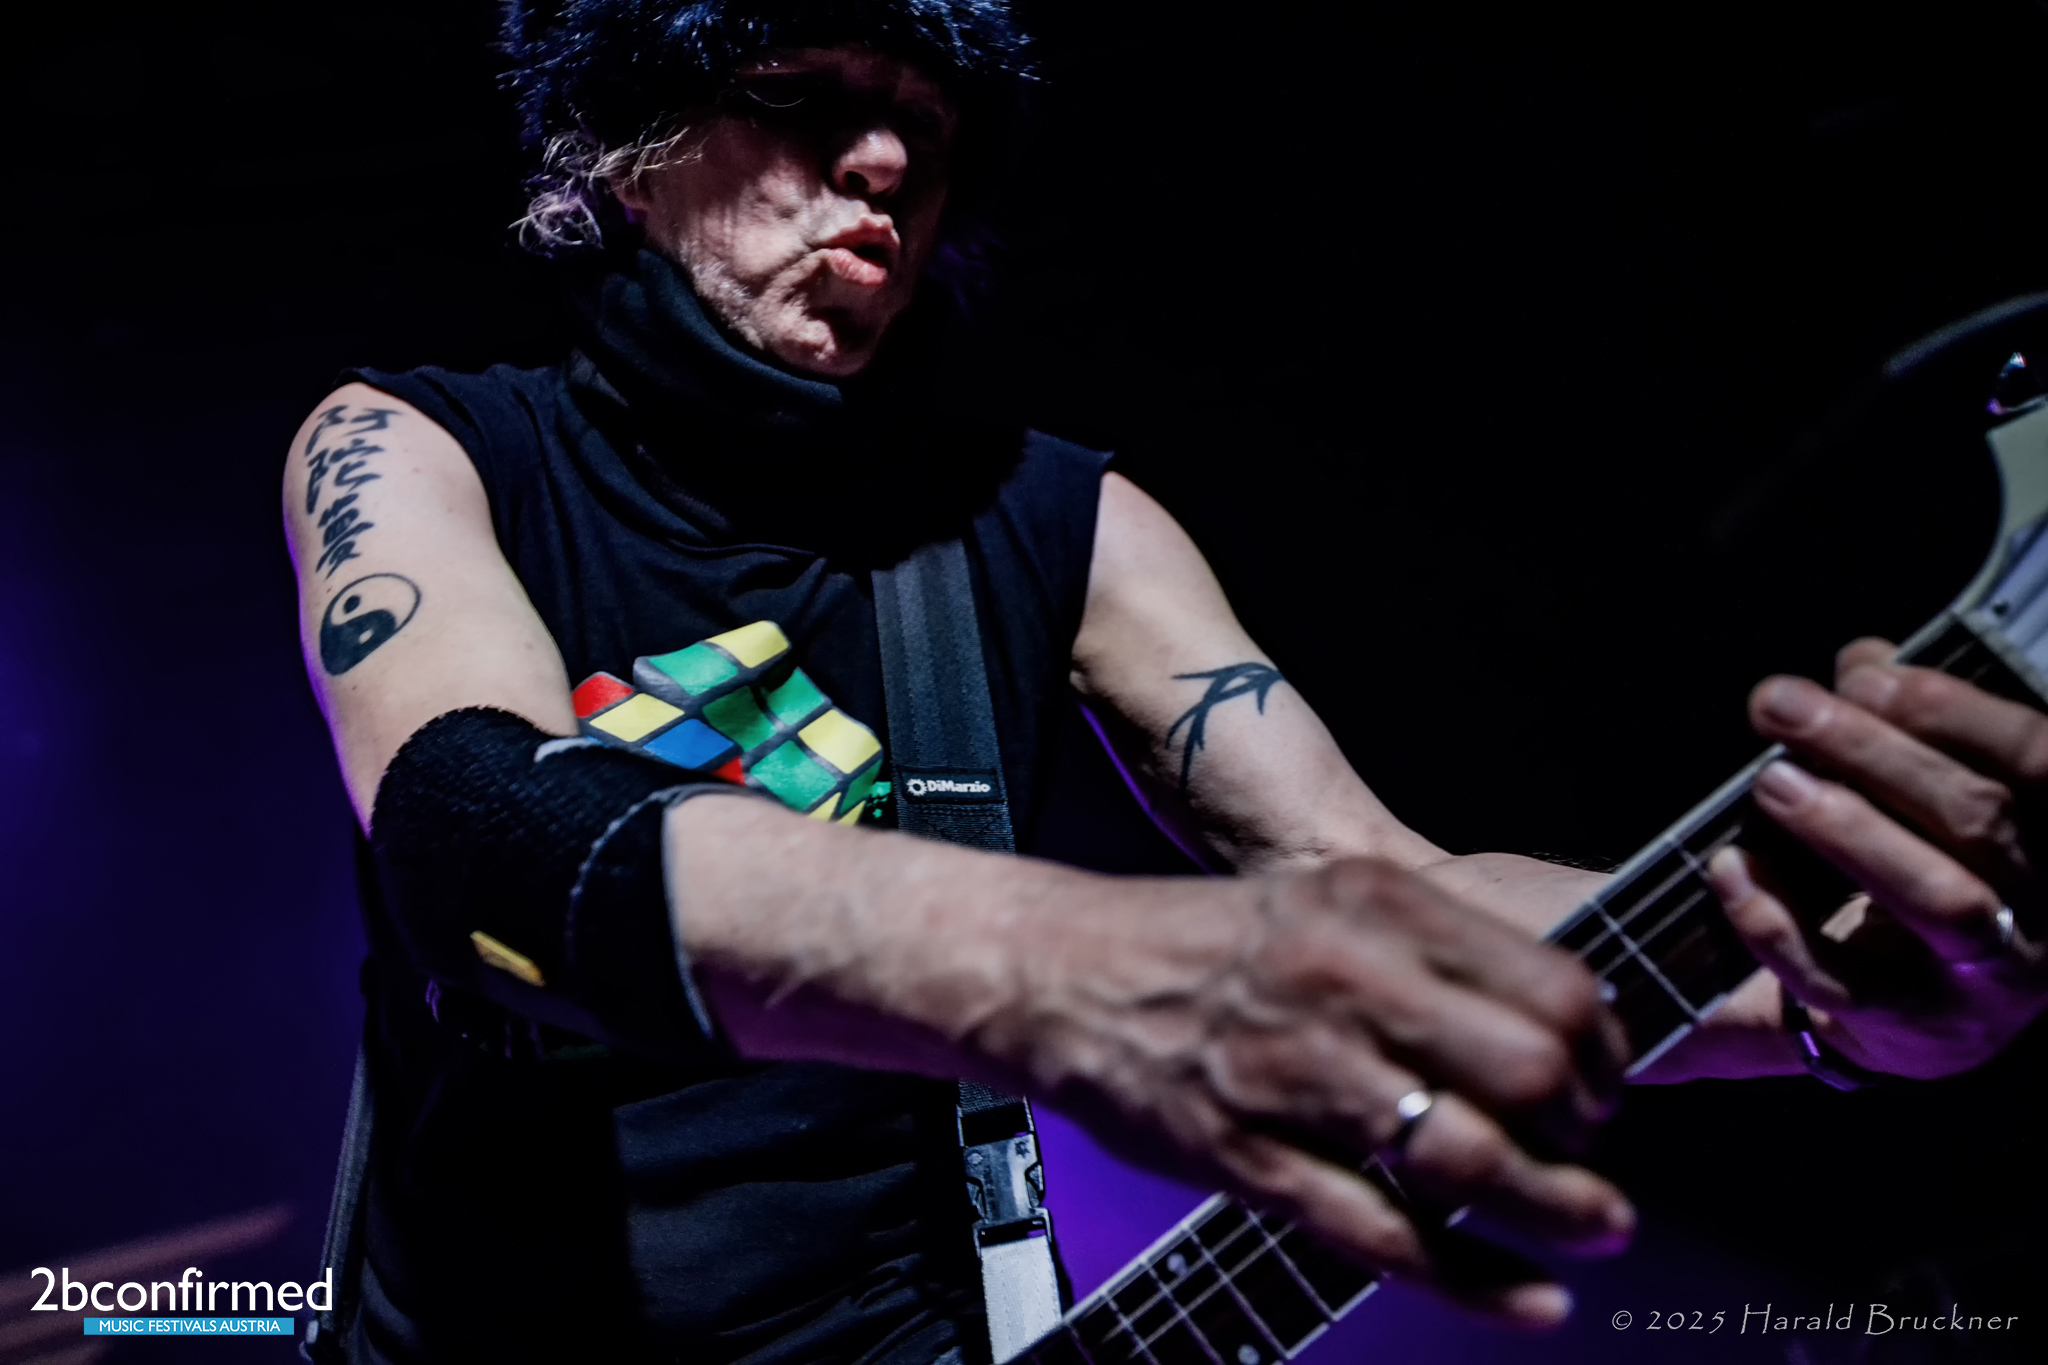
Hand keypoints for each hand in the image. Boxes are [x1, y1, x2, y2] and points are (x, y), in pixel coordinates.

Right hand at [996, 858, 1634, 1327]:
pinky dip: (1476, 1282)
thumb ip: (1429, 952)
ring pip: (1469, 1161)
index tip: (1604, 1079)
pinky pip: (1388, 1236)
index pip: (1552, 984)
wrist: (1062, 973)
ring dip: (1556, 1209)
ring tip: (1594, 1226)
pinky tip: (1526, 1296)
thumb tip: (1553, 1019)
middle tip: (1587, 1151)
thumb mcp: (1324, 904)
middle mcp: (1345, 983)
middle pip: (1528, 1073)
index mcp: (1374, 906)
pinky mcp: (1251, 1159)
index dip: (1604, 1049)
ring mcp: (1297, 1077)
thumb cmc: (1200, 945)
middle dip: (1585, 1131)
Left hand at [1709, 638, 2047, 1078]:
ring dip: (1848, 832)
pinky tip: (1730, 868)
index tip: (1866, 676)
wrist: (1918, 1013)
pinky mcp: (1906, 1029)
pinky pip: (1842, 980)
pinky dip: (1778, 922)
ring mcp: (1983, 978)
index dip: (1957, 711)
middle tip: (1782, 706)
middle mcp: (2042, 910)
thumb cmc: (1926, 867)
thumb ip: (1902, 726)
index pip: (2039, 760)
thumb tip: (1863, 662)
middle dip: (1874, 753)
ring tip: (1770, 781)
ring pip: (1938, 901)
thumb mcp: (1928, 794)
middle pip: (1980, 819)